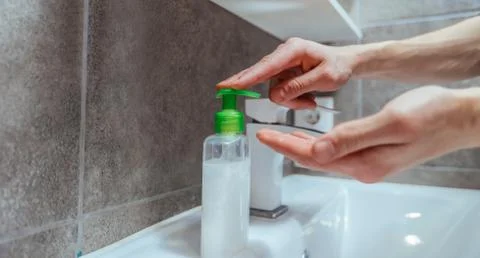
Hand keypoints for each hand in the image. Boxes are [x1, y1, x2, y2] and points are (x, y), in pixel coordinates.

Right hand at [217, 38, 359, 108]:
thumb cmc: (338, 66)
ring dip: (292, 101)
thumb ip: (299, 86)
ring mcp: (283, 65)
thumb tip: (277, 95)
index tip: (230, 86)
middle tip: (266, 95)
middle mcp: (284, 55)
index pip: (266, 66)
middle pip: (265, 79)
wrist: (345, 64)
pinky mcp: (284, 74)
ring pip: (274, 90)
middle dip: (283, 96)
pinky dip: (293, 99)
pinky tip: (307, 98)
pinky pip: (280, 92)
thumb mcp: (324, 78)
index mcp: (293, 50)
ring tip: (310, 101)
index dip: (246, 78)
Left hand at [256, 86, 479, 182]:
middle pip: (315, 159)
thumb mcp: (391, 123)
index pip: (314, 156)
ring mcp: (370, 162)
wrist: (460, 118)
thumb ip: (352, 137)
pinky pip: (338, 152)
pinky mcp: (374, 154)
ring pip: (325, 156)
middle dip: (287, 147)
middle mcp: (365, 167)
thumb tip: (316, 151)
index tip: (264, 137)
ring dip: (301, 146)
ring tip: (280, 137)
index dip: (286, 145)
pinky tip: (313, 138)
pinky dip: (320, 144)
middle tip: (265, 135)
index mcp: (365, 162)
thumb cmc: (432, 116)